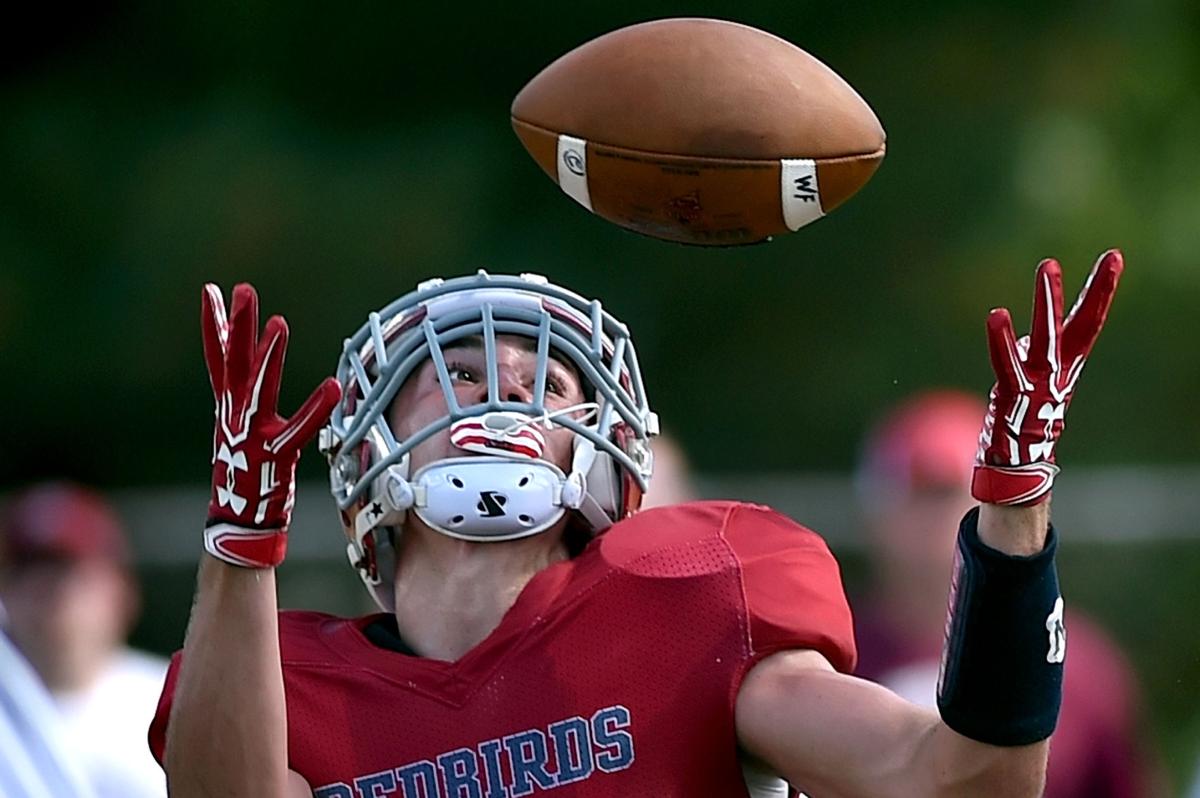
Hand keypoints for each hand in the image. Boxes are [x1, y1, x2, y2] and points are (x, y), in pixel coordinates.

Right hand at [201, 283, 340, 567]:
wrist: (238, 520)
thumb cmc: (245, 471)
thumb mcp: (238, 427)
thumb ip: (244, 396)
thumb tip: (252, 370)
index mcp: (229, 406)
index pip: (217, 357)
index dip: (213, 324)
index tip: (210, 290)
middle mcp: (236, 414)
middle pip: (234, 362)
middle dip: (236, 325)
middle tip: (242, 290)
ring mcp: (254, 433)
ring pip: (259, 387)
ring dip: (268, 356)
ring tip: (278, 324)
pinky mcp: (276, 454)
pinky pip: (298, 428)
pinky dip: (314, 409)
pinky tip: (331, 386)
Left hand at [971, 250, 1123, 505]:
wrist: (1018, 466)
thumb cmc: (1023, 419)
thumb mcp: (1032, 382)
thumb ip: (1030, 355)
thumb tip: (1022, 336)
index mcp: (1065, 366)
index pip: (1088, 322)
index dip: (1100, 290)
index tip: (1114, 257)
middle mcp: (1057, 371)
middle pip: (1078, 324)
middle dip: (1095, 289)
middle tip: (1113, 256)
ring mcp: (1037, 382)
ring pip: (1046, 335)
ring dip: (1048, 299)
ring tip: (1050, 265)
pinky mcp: (1012, 393)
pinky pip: (1006, 362)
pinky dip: (1001, 339)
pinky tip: (997, 314)